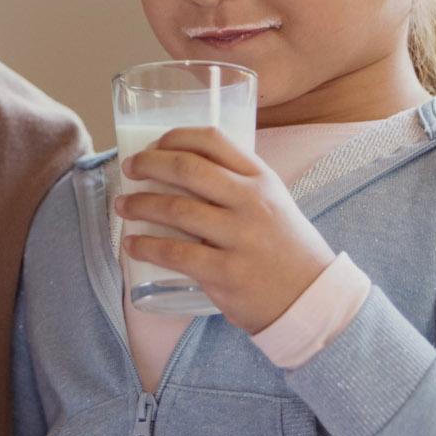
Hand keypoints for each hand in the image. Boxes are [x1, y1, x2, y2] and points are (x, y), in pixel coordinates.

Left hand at [116, 127, 337, 334]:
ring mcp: (239, 237)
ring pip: (176, 209)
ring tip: (123, 206)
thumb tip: (183, 171)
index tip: (153, 144)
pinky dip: (147, 246)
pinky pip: (176, 253)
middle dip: (148, 164)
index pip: (213, 140)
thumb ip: (238, 186)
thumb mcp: (273, 203)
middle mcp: (251, 202)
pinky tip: (132, 244)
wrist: (312, 299)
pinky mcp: (226, 273)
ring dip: (140, 204)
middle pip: (187, 169)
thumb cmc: (285, 248)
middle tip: (129, 169)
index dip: (176, 137)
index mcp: (261, 179)